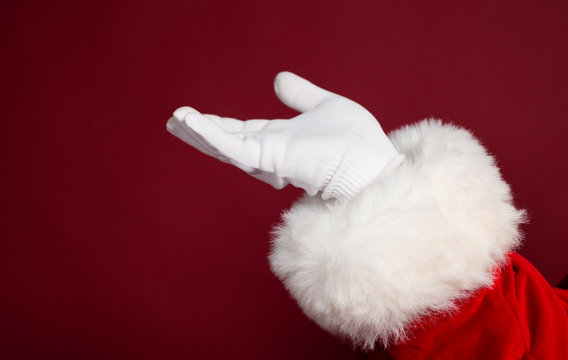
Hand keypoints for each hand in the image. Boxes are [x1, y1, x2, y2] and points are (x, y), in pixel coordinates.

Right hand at [166, 72, 398, 200]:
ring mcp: (269, 157)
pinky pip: (234, 147)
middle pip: (227, 142)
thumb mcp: (324, 106)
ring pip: (225, 146)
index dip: (218, 125)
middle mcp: (271, 152)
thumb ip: (301, 95)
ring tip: (175, 121)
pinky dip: (211, 136)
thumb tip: (279, 79)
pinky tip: (191, 122)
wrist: (371, 163)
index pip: (242, 132)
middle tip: (174, 122)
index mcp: (280, 140)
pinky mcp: (270, 159)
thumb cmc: (357, 142)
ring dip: (198, 133)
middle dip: (200, 133)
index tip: (195, 116)